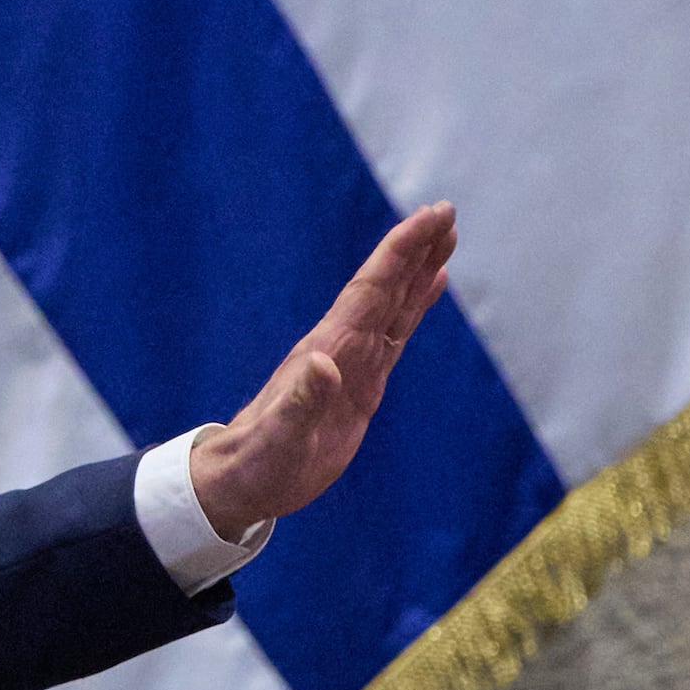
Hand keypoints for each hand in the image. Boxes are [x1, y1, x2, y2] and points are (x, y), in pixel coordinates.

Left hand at [189, 202, 456, 539]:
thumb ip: (301, 404)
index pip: (371, 291)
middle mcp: (341, 346)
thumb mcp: (281, 439)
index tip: (431, 219)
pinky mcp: (361, 382)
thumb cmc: (259, 462)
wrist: (243, 478)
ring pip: (393, 305)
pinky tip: (429, 287)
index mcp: (329, 350)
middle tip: (446, 211)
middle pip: (385, 287)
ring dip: (419, 271)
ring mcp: (352, 362)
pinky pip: (395, 334)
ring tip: (446, 238)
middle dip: (415, 250)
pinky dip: (415, 307)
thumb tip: (323, 364)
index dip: (401, 254)